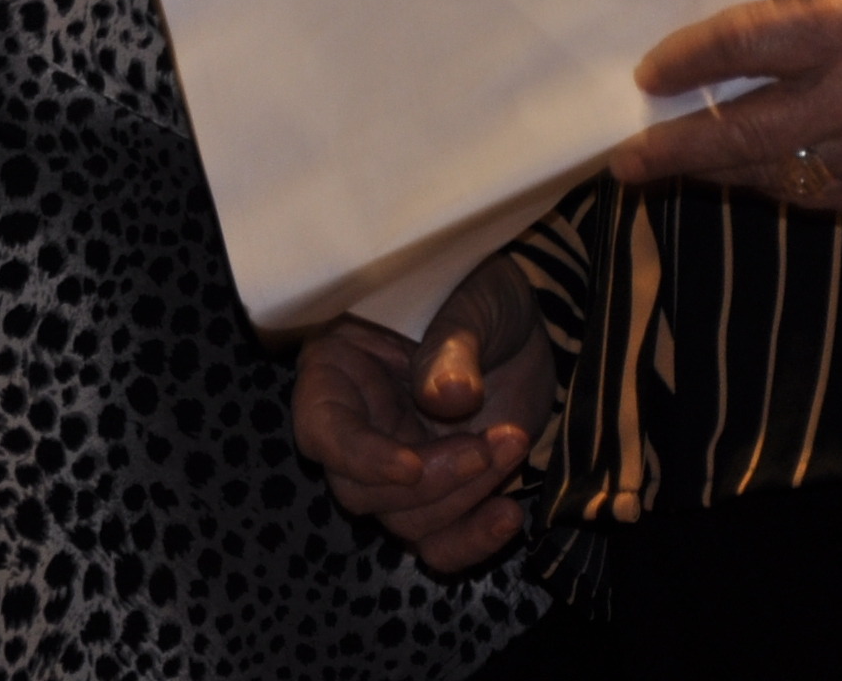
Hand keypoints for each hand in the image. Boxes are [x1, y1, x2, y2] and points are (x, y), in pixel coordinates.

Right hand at [291, 253, 551, 572]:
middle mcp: (355, 432)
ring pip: (404, 524)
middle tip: (489, 444)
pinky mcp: (438, 498)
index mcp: (335, 374)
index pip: (323, 432)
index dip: (360, 458)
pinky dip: (472, 542)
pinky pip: (439, 545)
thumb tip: (449, 398)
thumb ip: (451, 346)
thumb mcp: (466, 303)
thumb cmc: (475, 297)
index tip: (411, 466)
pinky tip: (509, 515)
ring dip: (464, 500)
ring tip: (512, 444)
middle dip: (432, 480)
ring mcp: (395, 471)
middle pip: (360, 492)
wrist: (518, 327)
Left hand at [613, 0, 841, 218]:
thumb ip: (792, 31)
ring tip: (675, 164)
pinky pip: (811, 196)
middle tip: (627, 160)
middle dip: (677, 148)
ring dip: (718, 170)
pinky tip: (744, 172)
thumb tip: (710, 67)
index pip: (746, 44)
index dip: (689, 61)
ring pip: (772, 174)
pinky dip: (772, 183)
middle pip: (746, 130)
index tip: (648, 76)